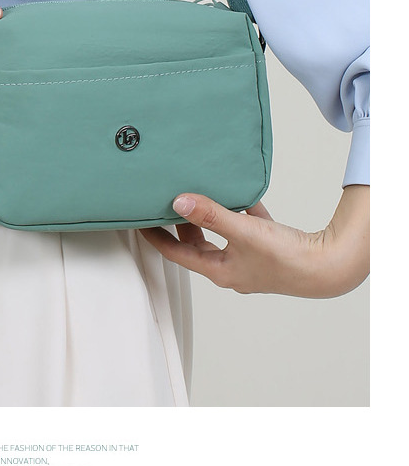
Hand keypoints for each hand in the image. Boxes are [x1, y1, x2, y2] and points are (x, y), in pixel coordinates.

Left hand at [140, 185, 368, 297]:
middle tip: (166, 203)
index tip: (138, 222)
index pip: (176, 254)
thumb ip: (211, 215)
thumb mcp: (242, 232)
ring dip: (210, 217)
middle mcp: (231, 268)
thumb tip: (179, 202)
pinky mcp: (268, 248)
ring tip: (198, 195)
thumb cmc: (287, 259)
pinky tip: (241, 194)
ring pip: (221, 235)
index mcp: (220, 271)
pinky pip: (247, 227)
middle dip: (181, 225)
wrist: (327, 267)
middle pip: (196, 245)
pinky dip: (240, 211)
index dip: (156, 237)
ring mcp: (250, 260)